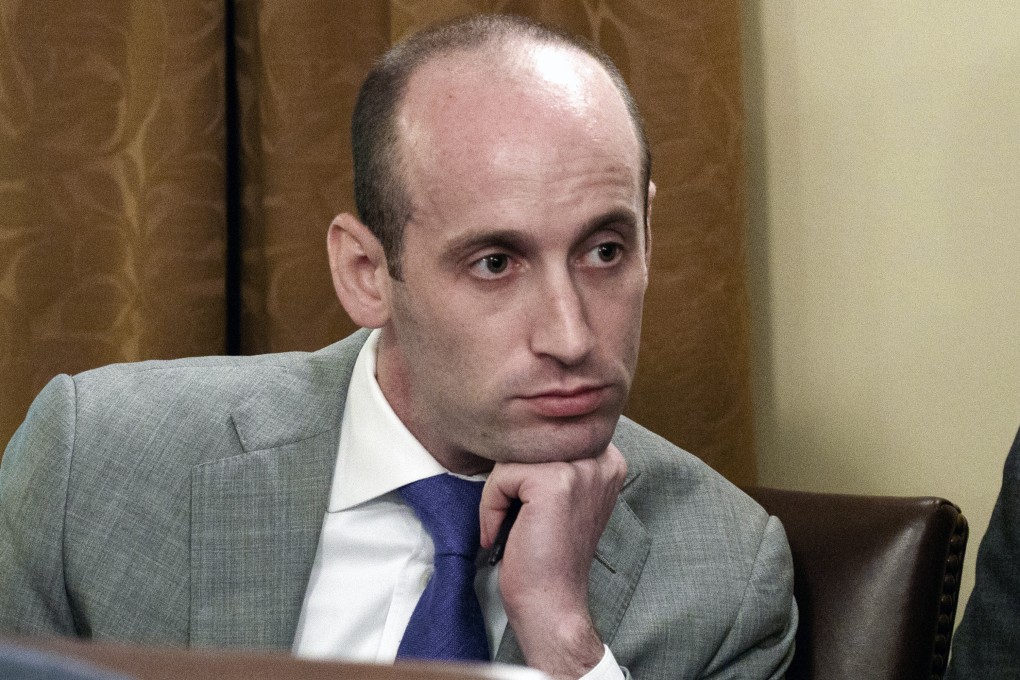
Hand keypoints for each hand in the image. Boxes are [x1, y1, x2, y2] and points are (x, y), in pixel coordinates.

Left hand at [480, 444, 626, 678]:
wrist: (552, 602)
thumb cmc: (550, 556)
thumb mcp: (566, 497)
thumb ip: (557, 461)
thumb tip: (519, 432)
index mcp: (607, 458)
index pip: (546, 434)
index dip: (526, 469)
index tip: (531, 508)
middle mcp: (601, 458)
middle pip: (530, 441)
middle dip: (511, 479)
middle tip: (516, 520)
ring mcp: (580, 468)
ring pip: (513, 456)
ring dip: (499, 494)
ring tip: (510, 527)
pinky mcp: (554, 482)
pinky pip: (502, 475)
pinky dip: (491, 506)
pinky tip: (504, 534)